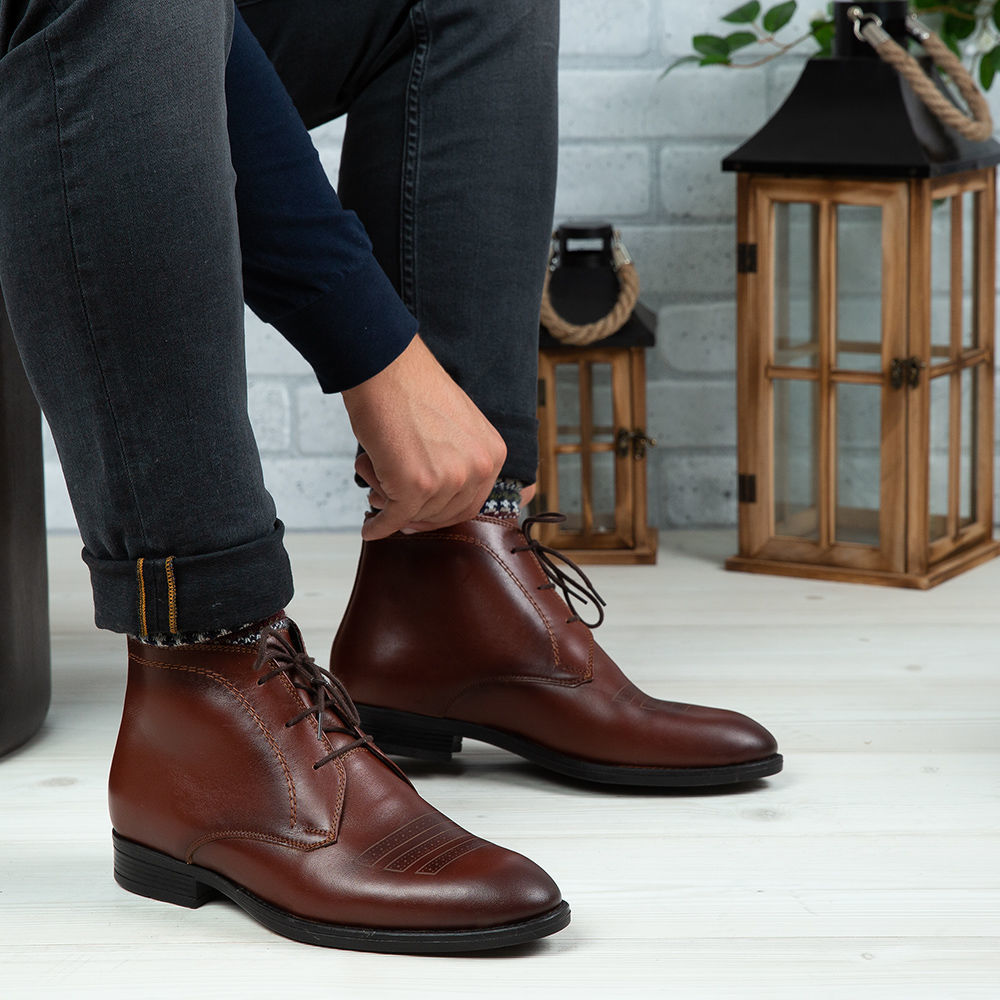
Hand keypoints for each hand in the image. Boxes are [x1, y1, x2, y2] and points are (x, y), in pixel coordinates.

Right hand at [341, 335, 506, 540]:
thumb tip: (439, 496)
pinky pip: (395, 518)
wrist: (385, 366)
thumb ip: (457, 459)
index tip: (424, 517)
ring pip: (417, 515)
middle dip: (418, 515)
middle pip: (446, 514)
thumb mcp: (456, 426)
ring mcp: (449, 478)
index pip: (471, 503)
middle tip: (394, 508)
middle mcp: (478, 468)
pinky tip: (371, 529)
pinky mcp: (416, 484)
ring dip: (392, 508)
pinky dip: (380, 527)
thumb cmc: (411, 391)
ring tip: (375, 485)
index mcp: (492, 453)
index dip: (443, 514)